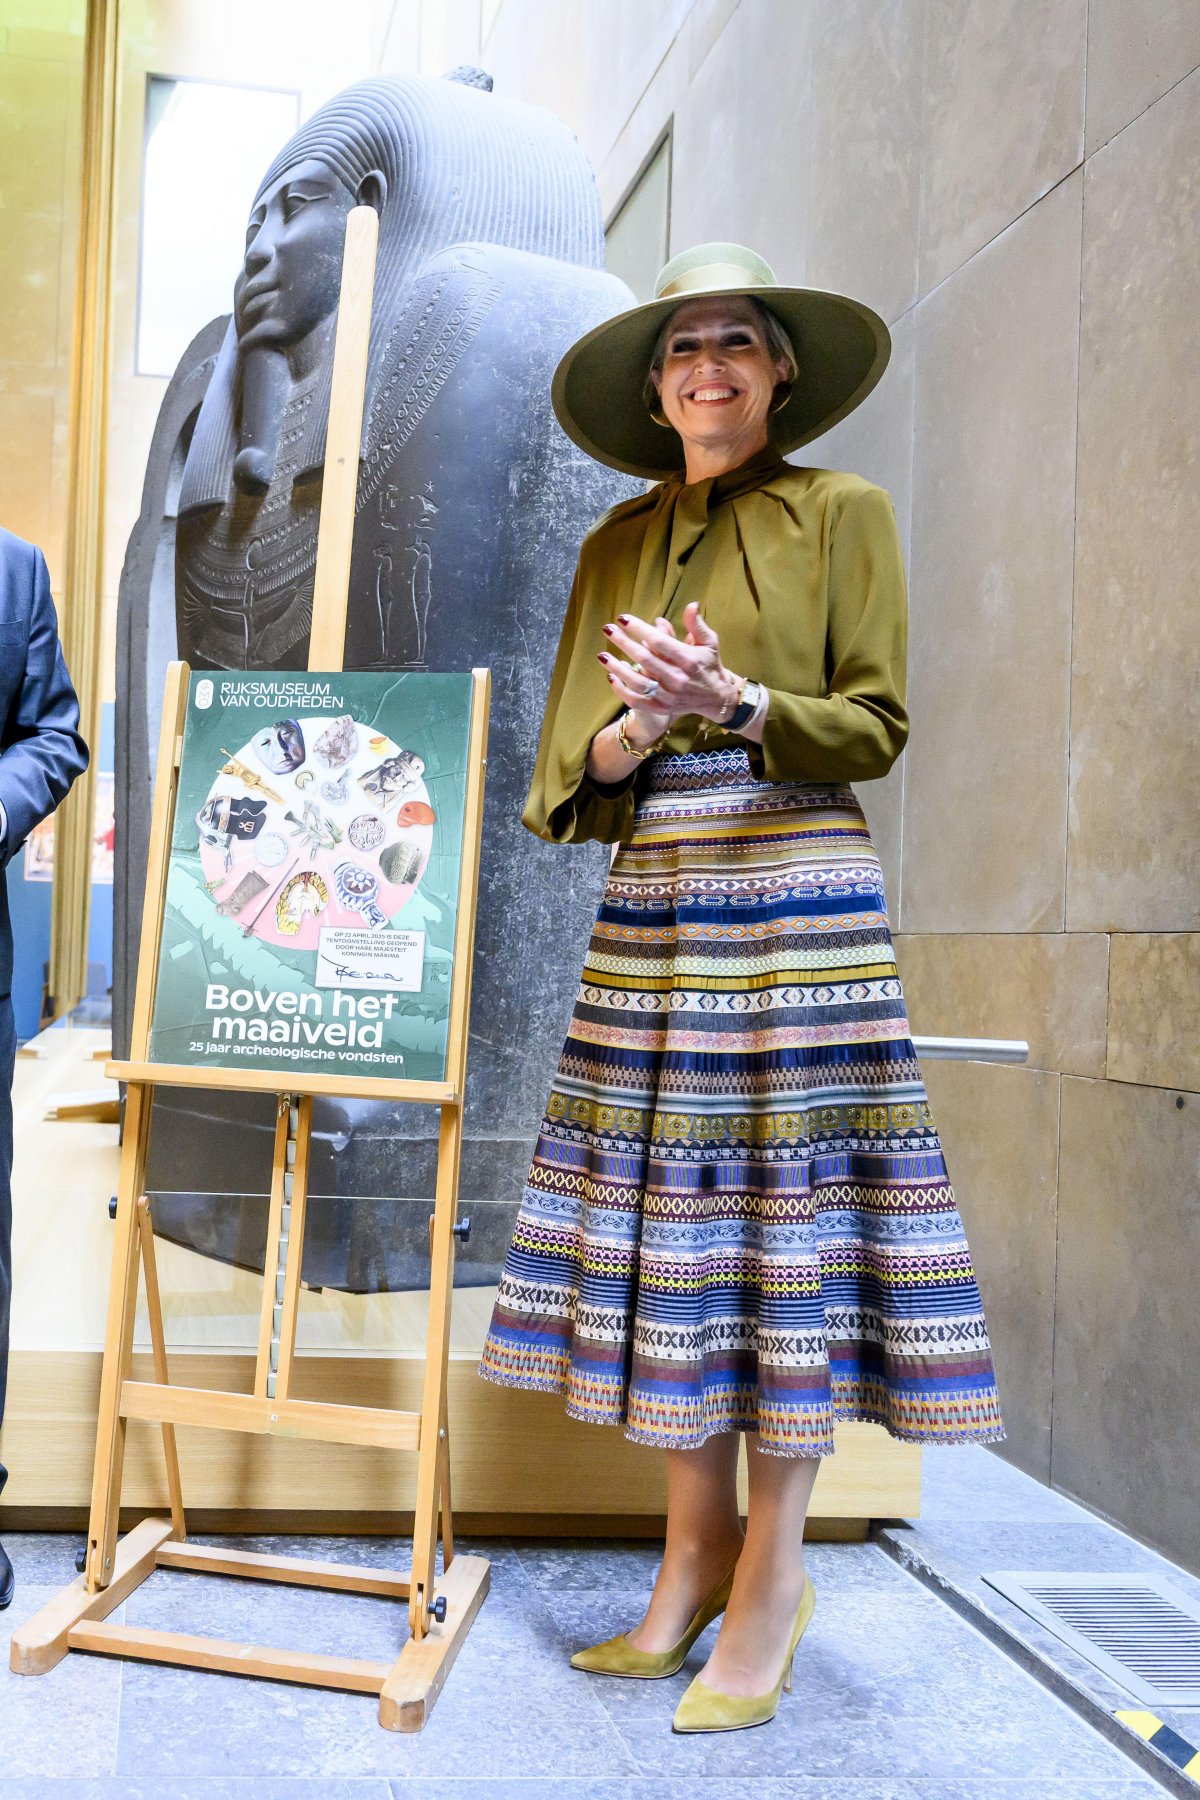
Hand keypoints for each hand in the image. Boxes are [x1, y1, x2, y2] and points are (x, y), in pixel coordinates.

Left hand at [600, 602, 740, 724]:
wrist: (716, 698)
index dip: (639, 629)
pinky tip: (611, 677)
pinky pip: (637, 701)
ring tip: (602, 655)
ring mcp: (669, 696)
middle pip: (644, 659)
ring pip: (637, 682)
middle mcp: (678, 678)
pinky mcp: (662, 708)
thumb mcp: (709, 642)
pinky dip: (622, 691)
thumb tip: (691, 605)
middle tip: (608, 630)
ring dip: (617, 668)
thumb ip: (697, 625)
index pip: (659, 641)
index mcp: (689, 659)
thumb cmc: (709, 664)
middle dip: (623, 643)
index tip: (623, 619)